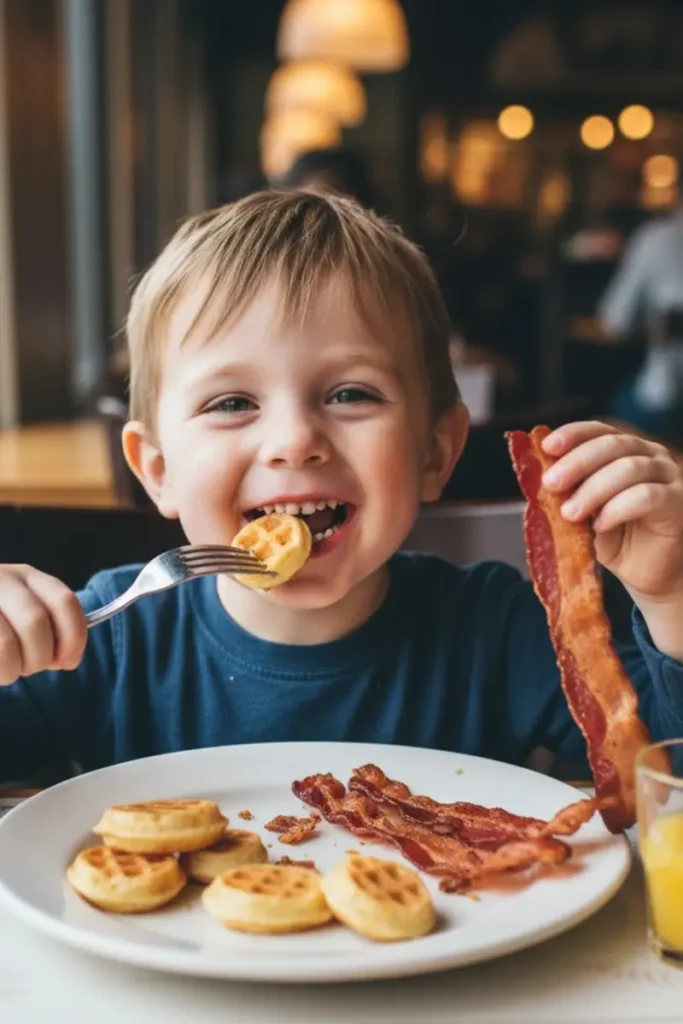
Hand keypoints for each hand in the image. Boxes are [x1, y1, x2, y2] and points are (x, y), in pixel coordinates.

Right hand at [0, 565, 86, 685]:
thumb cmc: (1, 622)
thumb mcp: (22, 615)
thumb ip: (47, 630)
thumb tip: (66, 658)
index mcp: (26, 576)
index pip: (63, 600)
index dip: (74, 636)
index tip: (69, 662)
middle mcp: (0, 579)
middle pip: (35, 622)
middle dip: (39, 657)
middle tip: (30, 668)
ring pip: (5, 644)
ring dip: (13, 669)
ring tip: (8, 670)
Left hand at [541, 422, 682, 602]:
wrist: (646, 574)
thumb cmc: (615, 538)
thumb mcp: (583, 510)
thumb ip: (568, 490)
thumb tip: (539, 476)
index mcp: (626, 450)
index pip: (600, 430)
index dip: (573, 435)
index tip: (546, 446)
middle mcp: (651, 455)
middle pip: (612, 445)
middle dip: (577, 462)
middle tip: (551, 484)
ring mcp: (669, 476)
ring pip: (629, 468)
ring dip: (593, 490)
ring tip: (570, 513)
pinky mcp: (678, 502)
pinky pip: (646, 496)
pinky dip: (617, 509)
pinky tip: (600, 526)